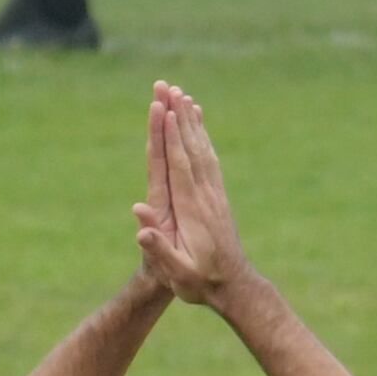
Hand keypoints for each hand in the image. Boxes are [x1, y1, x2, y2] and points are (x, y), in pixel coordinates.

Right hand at [130, 81, 247, 306]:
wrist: (235, 287)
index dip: (170, 137)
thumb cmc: (201, 283)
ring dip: (191, 121)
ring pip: (202, 149)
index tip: (163, 110)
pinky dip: (202, 137)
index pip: (178, 165)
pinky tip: (199, 124)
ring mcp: (214, 194)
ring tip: (182, 95)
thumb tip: (141, 229)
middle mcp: (205, 195)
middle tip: (168, 88)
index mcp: (192, 210)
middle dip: (178, 117)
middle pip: (190, 148)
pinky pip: (209, 159)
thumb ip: (160, 250)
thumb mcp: (178, 273)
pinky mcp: (218, 196)